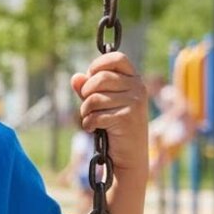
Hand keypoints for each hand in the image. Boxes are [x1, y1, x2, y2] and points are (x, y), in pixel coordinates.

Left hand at [70, 52, 148, 177]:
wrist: (130, 155)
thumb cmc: (114, 126)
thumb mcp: (101, 104)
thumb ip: (88, 89)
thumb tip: (76, 77)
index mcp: (134, 80)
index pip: (117, 58)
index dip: (98, 64)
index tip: (90, 76)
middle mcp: (138, 88)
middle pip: (100, 78)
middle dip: (86, 92)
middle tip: (87, 106)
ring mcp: (135, 103)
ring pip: (94, 98)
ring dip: (85, 111)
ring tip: (90, 118)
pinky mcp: (127, 118)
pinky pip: (95, 114)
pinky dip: (88, 123)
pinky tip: (92, 128)